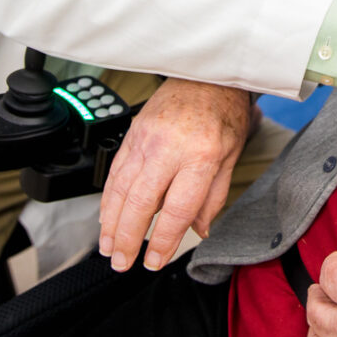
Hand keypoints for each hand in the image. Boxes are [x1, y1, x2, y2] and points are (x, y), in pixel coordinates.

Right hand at [98, 77, 252, 271]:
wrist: (208, 75)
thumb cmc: (224, 114)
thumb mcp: (230, 157)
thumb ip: (213, 198)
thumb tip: (199, 231)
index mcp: (201, 156)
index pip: (177, 209)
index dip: (163, 241)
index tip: (155, 261)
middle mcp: (170, 147)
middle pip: (142, 202)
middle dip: (128, 237)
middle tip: (122, 262)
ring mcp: (147, 138)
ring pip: (122, 188)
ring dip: (111, 222)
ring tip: (109, 247)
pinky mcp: (133, 132)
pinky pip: (116, 170)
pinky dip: (109, 197)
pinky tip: (106, 216)